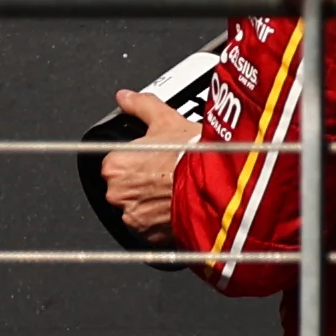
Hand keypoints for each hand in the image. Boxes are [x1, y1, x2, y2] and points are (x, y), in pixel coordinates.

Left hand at [97, 90, 196, 246]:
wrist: (219, 185)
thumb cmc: (193, 155)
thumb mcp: (167, 120)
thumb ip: (141, 106)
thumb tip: (126, 97)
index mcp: (115, 165)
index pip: (118, 163)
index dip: (139, 160)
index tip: (155, 159)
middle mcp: (118, 194)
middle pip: (127, 187)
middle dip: (145, 183)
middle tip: (169, 174)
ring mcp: (134, 218)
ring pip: (140, 209)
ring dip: (155, 203)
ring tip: (179, 190)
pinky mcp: (150, 238)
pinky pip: (153, 229)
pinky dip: (164, 221)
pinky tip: (181, 206)